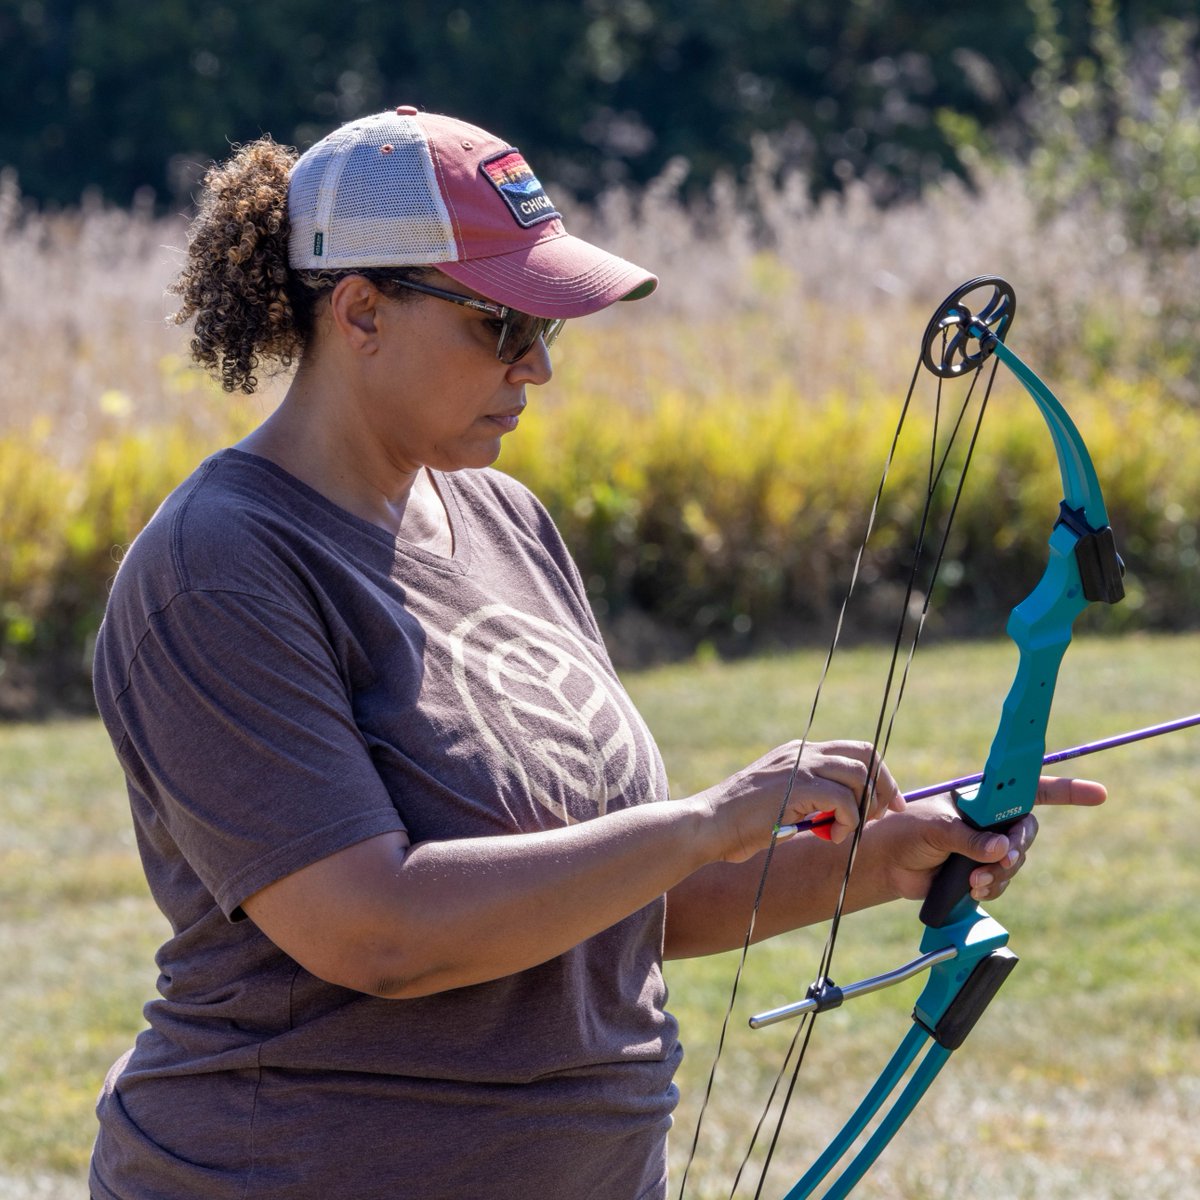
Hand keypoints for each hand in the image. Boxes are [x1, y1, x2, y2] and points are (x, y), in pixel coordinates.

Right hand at [697, 739, 904, 863]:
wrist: (706, 825)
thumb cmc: (739, 824)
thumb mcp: (781, 804)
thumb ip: (811, 801)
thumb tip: (847, 816)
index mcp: (798, 752)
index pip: (855, 750)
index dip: (880, 776)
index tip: (891, 804)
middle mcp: (802, 752)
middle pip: (866, 756)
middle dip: (883, 788)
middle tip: (879, 817)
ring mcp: (799, 766)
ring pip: (859, 776)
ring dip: (863, 809)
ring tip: (843, 832)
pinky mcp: (796, 787)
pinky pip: (845, 800)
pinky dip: (848, 822)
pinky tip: (831, 836)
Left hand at [872, 776, 1106, 902]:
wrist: (887, 865)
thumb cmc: (905, 833)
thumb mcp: (936, 829)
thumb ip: (969, 839)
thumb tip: (1000, 850)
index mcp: (981, 797)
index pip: (1028, 788)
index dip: (1065, 791)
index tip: (1098, 794)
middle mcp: (990, 820)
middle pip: (1027, 832)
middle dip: (1019, 848)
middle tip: (1002, 858)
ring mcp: (987, 847)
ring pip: (1016, 861)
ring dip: (1001, 873)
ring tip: (974, 880)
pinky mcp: (981, 872)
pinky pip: (1002, 882)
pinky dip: (992, 887)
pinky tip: (973, 889)